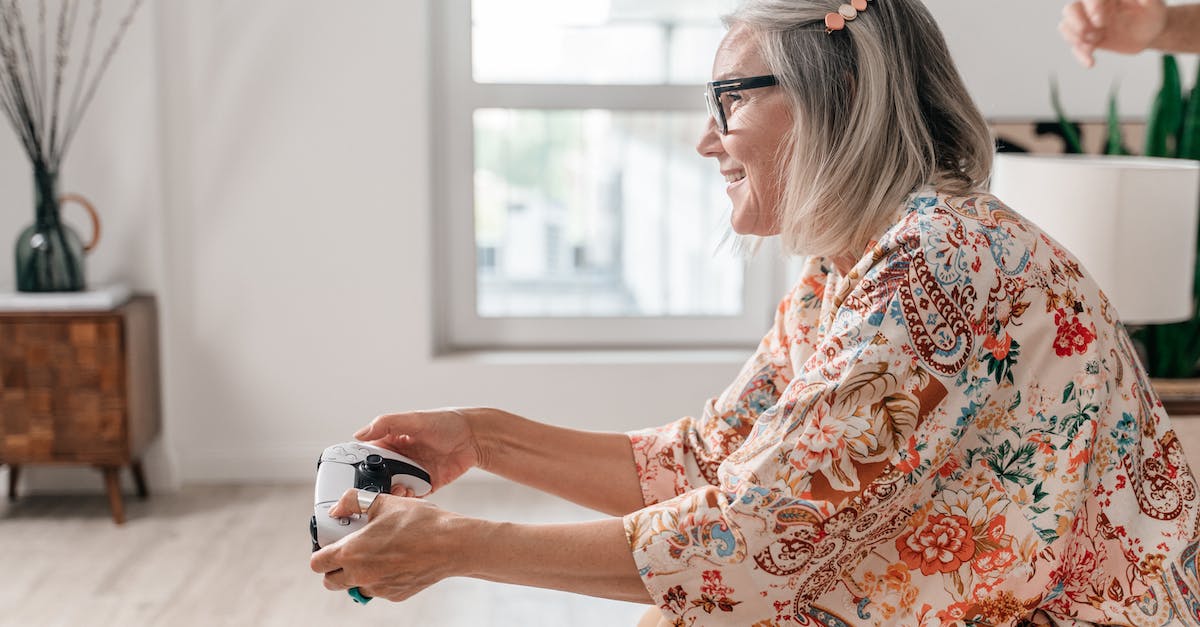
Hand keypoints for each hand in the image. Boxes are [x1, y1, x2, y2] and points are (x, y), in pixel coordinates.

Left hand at [310, 488, 470, 601]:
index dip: (321, 552)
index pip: (317, 563)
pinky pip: (377, 589)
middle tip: (349, 552)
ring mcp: (377, 588)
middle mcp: (360, 575)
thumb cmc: (420, 523)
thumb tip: (338, 507)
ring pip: (355, 586)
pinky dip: (380, 578)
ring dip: (358, 574)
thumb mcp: (383, 502)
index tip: (330, 545)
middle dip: (334, 568)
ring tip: (377, 554)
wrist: (451, 544)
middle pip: (330, 581)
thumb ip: (353, 502)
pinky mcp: (394, 595)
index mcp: (352, 552)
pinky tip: (396, 560)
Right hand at [354, 407, 485, 493]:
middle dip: (375, 485)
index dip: (359, 465)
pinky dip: (408, 500)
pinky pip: (412, 497)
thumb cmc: (446, 422)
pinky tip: (409, 496)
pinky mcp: (426, 485)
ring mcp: (413, 473)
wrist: (474, 438)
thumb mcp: (414, 419)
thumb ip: (387, 424)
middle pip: (379, 477)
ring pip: (394, 489)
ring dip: (392, 494)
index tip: (351, 475)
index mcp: (392, 441)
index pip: (368, 455)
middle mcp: (400, 458)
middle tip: (374, 488)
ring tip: (396, 491)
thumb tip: (359, 434)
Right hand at [1059, 0, 1167, 66]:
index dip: (1091, 8)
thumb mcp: (1153, 3)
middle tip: (1087, 33)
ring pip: (1067, 27)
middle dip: (1075, 22)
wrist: (1152, 32)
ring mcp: (1088, 24)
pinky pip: (1076, 47)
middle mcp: (1092, 8)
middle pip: (1071, 10)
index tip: (1100, 21)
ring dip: (1074, 39)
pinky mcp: (1089, 40)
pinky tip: (1091, 63)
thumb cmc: (1153, 13)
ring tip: (1091, 47)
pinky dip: (1080, 55)